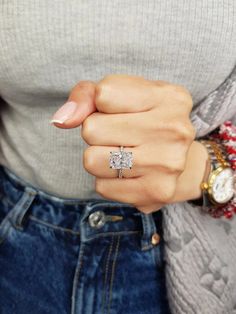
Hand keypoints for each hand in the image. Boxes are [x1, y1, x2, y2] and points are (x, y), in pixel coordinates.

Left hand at [51, 75, 195, 212]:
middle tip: (122, 136)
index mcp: (169, 97)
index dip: (101, 104)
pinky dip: (108, 181)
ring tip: (125, 155)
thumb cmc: (146, 123)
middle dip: (97, 133)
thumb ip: (88, 95)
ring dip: (99, 157)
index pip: (103, 94)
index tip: (120, 110)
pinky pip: (101, 187)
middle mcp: (174, 129)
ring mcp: (167, 163)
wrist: (185, 165)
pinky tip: (129, 174)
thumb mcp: (124, 96)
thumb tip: (62, 119)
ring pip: (91, 160)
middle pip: (91, 129)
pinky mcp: (157, 192)